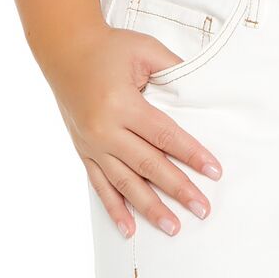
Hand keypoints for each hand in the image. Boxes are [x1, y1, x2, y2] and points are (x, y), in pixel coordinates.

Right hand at [48, 23, 222, 236]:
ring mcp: (92, 144)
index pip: (165, 136)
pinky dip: (114, 209)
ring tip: (173, 227)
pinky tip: (129, 229)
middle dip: (178, 189)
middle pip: (149, 165)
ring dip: (150, 208)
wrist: (64, 50)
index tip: (214, 171)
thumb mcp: (145, 50)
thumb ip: (174, 70)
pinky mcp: (84, 151)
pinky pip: (100, 185)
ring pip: (125, 183)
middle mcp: (104, 129)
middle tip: (202, 208)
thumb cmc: (109, 48)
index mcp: (122, 104)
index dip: (192, 154)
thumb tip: (203, 91)